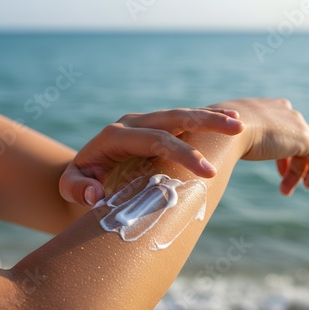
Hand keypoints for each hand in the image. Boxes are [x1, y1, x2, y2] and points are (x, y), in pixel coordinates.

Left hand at [59, 108, 244, 206]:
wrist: (85, 168)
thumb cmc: (81, 181)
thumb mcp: (70, 187)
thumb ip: (76, 190)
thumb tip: (95, 196)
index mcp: (115, 135)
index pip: (154, 139)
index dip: (182, 153)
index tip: (208, 172)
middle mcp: (133, 123)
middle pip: (173, 118)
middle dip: (205, 125)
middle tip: (237, 133)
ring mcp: (146, 122)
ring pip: (181, 114)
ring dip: (210, 118)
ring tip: (238, 124)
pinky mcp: (156, 127)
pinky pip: (184, 120)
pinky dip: (207, 120)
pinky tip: (231, 122)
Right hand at [209, 98, 308, 195]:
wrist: (225, 131)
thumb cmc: (214, 132)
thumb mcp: (218, 132)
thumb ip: (223, 138)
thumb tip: (211, 149)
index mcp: (264, 106)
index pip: (277, 126)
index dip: (275, 146)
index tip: (271, 163)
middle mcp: (282, 109)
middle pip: (292, 137)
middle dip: (287, 160)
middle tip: (281, 180)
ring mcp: (295, 123)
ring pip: (304, 149)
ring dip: (296, 172)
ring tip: (286, 191)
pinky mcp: (304, 138)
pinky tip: (307, 186)